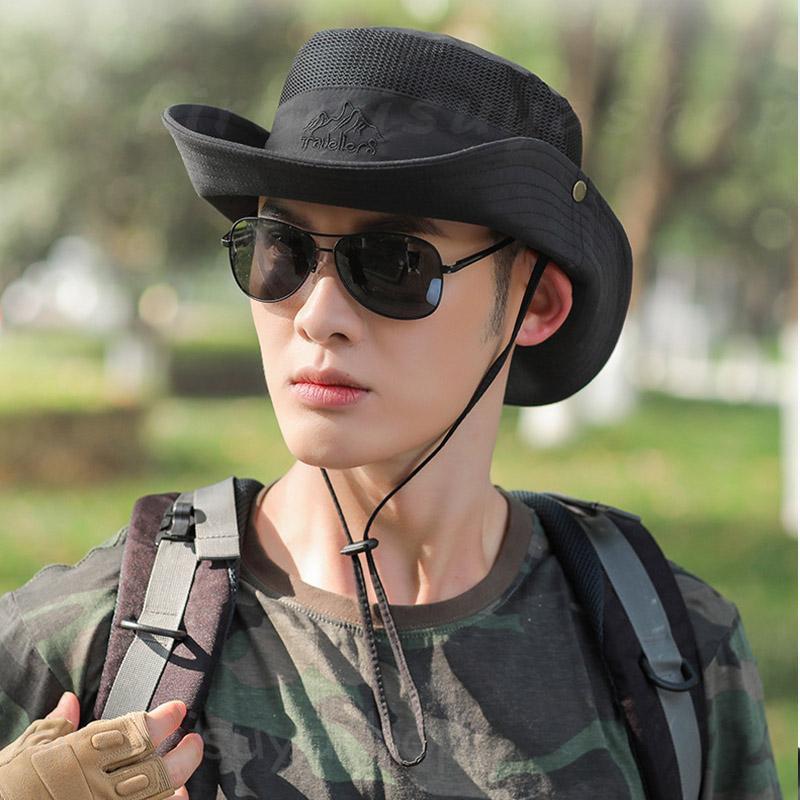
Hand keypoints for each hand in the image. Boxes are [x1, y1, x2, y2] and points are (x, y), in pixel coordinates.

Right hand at [0, 692, 203, 798]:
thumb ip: (55, 726)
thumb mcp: (26, 752)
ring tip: (185, 774)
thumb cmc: (7, 786)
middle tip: (194, 741)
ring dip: (177, 782)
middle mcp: (97, 782)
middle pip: (156, 767)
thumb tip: (71, 700)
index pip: (135, 731)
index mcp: (80, 753)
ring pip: (156, 794)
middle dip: (183, 754)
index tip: (177, 709)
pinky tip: (173, 799)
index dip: (163, 719)